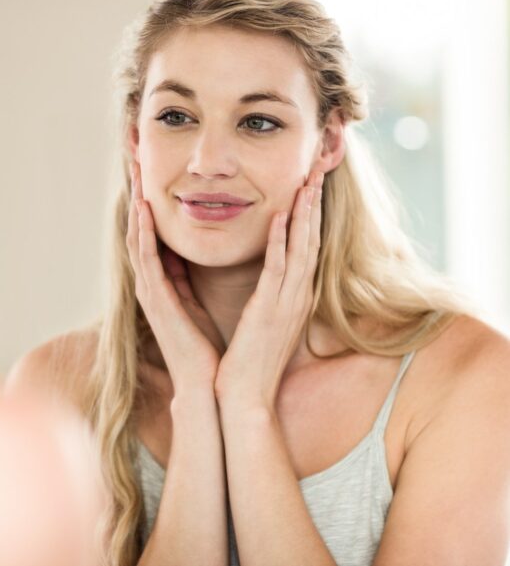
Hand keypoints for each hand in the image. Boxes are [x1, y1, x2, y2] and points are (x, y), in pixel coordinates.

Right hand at [126, 162, 222, 392]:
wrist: (208, 385)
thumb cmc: (206, 347)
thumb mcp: (196, 302)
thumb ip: (186, 278)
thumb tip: (188, 253)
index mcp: (163, 283)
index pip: (151, 234)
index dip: (148, 203)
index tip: (150, 173)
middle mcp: (150, 284)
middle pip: (138, 230)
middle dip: (136, 195)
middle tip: (134, 160)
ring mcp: (149, 292)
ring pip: (137, 239)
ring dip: (134, 205)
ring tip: (134, 174)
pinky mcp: (156, 301)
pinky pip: (147, 259)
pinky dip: (144, 232)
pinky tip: (143, 208)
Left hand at [214, 171, 323, 410]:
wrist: (245, 398)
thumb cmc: (249, 361)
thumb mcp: (261, 319)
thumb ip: (265, 293)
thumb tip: (261, 270)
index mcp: (293, 296)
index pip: (306, 246)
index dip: (310, 214)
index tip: (310, 183)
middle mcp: (297, 295)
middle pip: (312, 240)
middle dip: (315, 203)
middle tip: (320, 168)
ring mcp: (287, 303)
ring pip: (301, 249)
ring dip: (305, 213)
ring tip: (309, 180)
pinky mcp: (270, 311)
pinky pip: (277, 270)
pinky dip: (281, 242)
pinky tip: (281, 217)